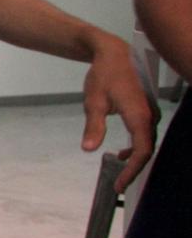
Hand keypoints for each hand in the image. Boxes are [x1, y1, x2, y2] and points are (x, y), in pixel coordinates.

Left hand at [80, 31, 156, 190]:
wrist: (114, 53)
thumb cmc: (103, 75)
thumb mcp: (93, 101)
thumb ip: (93, 126)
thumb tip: (88, 149)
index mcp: (139, 115)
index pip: (142, 151)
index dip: (133, 171)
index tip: (119, 185)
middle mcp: (149, 115)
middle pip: (148, 149)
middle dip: (135, 169)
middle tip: (119, 185)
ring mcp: (150, 111)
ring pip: (148, 142)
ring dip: (136, 158)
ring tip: (121, 172)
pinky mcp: (146, 109)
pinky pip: (146, 133)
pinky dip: (137, 146)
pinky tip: (123, 152)